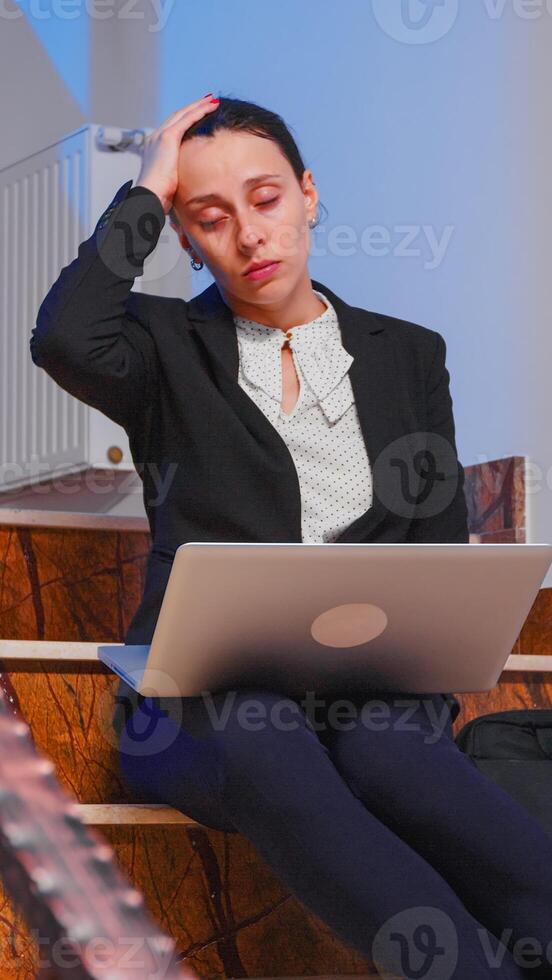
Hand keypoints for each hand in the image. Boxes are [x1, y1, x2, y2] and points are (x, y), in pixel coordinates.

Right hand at [135, 96, 219, 213]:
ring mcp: (160, 136)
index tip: (198, 115)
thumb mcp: (170, 183)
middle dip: (193, 107)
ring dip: (199, 106)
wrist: (149, 196)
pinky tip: (210, 107)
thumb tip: (189, 187)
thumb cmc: (158, 197)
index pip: (172, 128)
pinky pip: (187, 119)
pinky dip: (199, 111)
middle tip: (208, 101)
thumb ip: (177, 177)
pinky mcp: (168, 138)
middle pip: (177, 116)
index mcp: (154, 148)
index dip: (186, 119)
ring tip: (213, 101)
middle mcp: (155, 138)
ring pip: (183, 114)